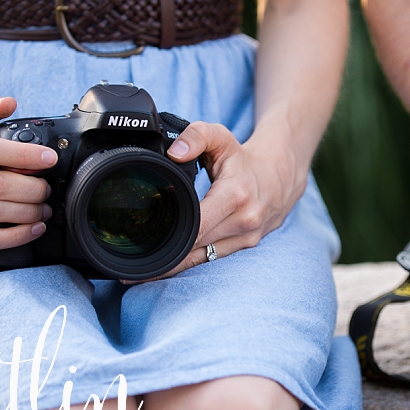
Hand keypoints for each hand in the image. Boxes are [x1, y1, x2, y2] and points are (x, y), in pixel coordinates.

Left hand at [156, 121, 295, 275]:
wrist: (281, 175)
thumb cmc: (243, 159)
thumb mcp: (221, 137)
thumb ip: (196, 135)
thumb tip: (174, 152)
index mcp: (235, 196)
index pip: (197, 227)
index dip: (169, 240)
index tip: (143, 247)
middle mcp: (243, 222)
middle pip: (195, 250)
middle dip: (164, 260)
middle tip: (129, 271)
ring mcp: (247, 238)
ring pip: (203, 261)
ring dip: (174, 269)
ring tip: (141, 274)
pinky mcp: (246, 247)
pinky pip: (213, 260)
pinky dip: (190, 264)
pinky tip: (167, 269)